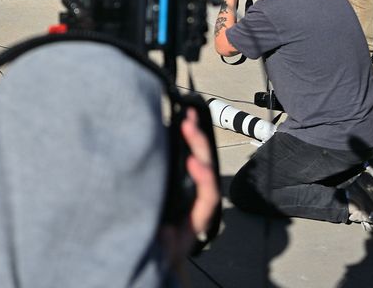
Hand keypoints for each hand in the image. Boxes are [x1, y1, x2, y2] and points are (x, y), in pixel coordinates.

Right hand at [162, 108, 221, 267]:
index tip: (193, 161)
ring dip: (193, 138)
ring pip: (198, 162)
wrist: (166, 257)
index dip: (204, 178)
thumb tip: (165, 230)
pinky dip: (183, 144)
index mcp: (197, 218)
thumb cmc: (165, 252)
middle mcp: (198, 201)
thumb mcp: (165, 252)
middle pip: (205, 169)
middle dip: (199, 145)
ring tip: (186, 115)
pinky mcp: (181, 184)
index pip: (207, 195)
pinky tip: (178, 125)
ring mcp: (191, 191)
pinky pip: (186, 161)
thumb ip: (167, 244)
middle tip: (188, 122)